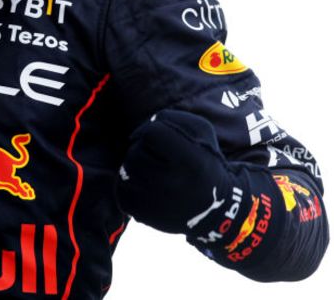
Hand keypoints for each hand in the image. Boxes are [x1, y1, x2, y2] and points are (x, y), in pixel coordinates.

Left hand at [116, 109, 244, 237]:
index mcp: (190, 163)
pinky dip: (130, 183)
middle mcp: (171, 185)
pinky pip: (120, 187)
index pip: (152, 133)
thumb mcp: (201, 132)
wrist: (213, 210)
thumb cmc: (203, 162)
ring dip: (137, 166)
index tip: (165, 140)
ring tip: (158, 175)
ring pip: (126, 168)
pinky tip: (149, 188)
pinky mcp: (139, 214)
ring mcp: (153, 203)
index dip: (155, 131)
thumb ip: (170, 119)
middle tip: (165, 162)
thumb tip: (138, 134)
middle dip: (146, 150)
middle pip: (136, 151)